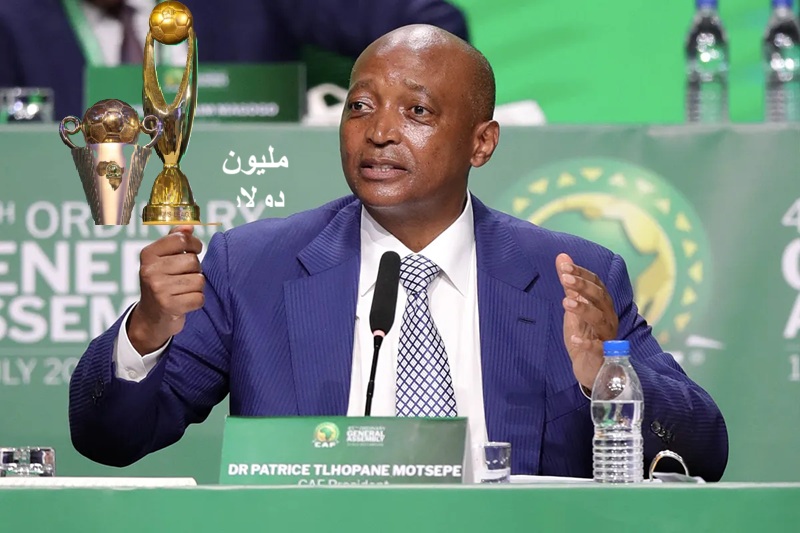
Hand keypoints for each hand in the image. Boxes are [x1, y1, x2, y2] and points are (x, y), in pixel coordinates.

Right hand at [127, 226, 204, 353]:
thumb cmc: (162, 282)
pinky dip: (196, 301)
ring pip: (199, 280)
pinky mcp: (169, 306)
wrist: (151, 317)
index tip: (194, 250)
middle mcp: (150, 270)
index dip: (194, 245)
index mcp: (148, 254)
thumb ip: (175, 240)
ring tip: (183, 290)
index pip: (181, 240)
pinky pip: (199, 298)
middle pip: (193, 261)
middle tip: (184, 278)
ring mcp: (158, 289)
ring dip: (197, 287)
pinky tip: (184, 302)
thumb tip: (189, 226)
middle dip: (195, 270)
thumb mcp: (162, 259)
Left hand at [556, 253, 618, 389]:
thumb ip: (569, 284)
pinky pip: (598, 347)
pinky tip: (575, 339)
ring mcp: (607, 335)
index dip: (582, 274)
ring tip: (566, 303)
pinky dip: (587, 343)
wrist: (589, 366)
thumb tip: (561, 256)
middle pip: (600, 297)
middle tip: (565, 279)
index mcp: (602, 303)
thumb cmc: (584, 333)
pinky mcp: (603, 354)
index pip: (596, 283)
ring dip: (584, 309)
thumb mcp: (573, 306)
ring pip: (599, 319)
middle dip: (583, 286)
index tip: (565, 267)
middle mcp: (608, 316)